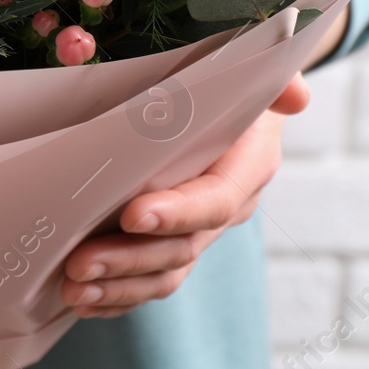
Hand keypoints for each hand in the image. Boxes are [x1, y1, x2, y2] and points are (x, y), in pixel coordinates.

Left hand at [59, 73, 310, 317]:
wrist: (232, 104)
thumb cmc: (231, 80)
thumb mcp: (250, 68)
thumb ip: (275, 77)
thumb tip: (296, 95)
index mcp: (247, 166)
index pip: (215, 200)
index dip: (178, 213)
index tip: (133, 214)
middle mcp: (226, 208)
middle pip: (182, 247)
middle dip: (130, 258)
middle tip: (80, 262)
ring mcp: (199, 232)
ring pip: (163, 273)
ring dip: (116, 286)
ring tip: (72, 287)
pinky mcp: (173, 245)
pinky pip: (148, 282)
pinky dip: (114, 295)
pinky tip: (78, 299)